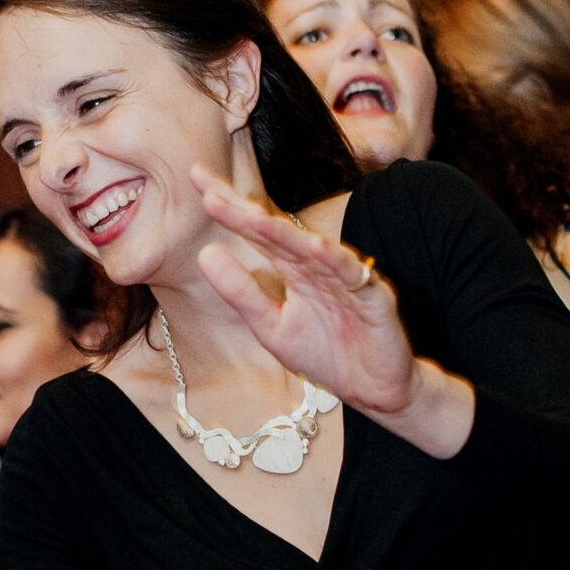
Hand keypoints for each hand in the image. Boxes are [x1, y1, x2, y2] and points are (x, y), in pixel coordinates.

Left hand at [191, 169, 474, 455]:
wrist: (373, 389)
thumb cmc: (326, 355)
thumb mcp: (272, 326)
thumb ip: (241, 292)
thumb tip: (205, 253)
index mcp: (293, 268)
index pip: (257, 230)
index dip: (229, 207)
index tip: (196, 181)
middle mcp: (317, 265)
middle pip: (278, 228)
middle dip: (243, 208)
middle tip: (206, 186)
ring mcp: (345, 277)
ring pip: (311, 248)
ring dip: (282, 232)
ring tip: (249, 217)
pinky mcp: (374, 296)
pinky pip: (352, 275)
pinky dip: (334, 261)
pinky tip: (314, 248)